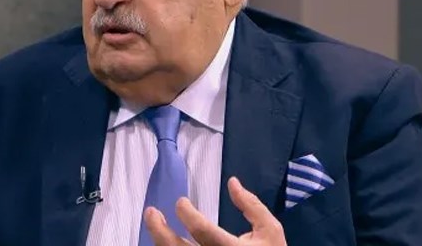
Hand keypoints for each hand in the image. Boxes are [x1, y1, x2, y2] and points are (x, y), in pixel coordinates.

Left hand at [144, 177, 286, 245]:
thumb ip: (252, 206)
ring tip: (154, 223)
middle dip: (160, 231)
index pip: (203, 231)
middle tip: (151, 212)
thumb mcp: (270, 230)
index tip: (180, 202)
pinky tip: (165, 240)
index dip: (187, 214)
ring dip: (160, 241)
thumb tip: (232, 182)